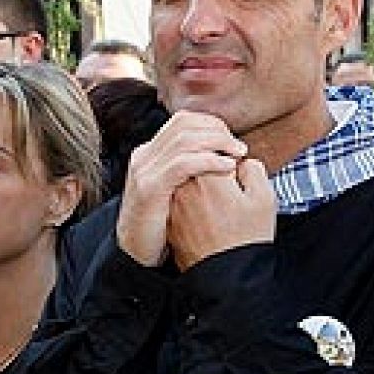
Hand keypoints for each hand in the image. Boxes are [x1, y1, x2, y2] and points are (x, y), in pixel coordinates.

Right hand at [116, 111, 244, 265]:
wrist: (134, 252)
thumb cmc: (160, 226)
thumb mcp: (174, 191)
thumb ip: (188, 171)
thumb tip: (219, 157)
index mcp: (151, 153)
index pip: (183, 121)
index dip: (212, 125)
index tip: (232, 140)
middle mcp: (145, 156)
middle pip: (184, 124)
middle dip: (217, 131)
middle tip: (239, 147)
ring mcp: (145, 171)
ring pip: (185, 139)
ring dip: (217, 142)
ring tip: (238, 154)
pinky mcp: (150, 188)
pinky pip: (182, 164)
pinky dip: (208, 161)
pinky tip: (227, 167)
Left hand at [166, 157, 274, 270]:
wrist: (226, 277)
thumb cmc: (247, 239)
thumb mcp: (264, 199)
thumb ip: (252, 168)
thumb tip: (240, 161)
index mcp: (210, 176)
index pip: (217, 151)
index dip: (232, 160)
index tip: (238, 174)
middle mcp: (186, 187)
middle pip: (200, 163)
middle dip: (214, 170)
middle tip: (230, 192)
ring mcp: (175, 205)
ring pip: (189, 183)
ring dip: (201, 186)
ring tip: (220, 209)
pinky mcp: (170, 221)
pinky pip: (182, 202)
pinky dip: (193, 205)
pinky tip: (207, 220)